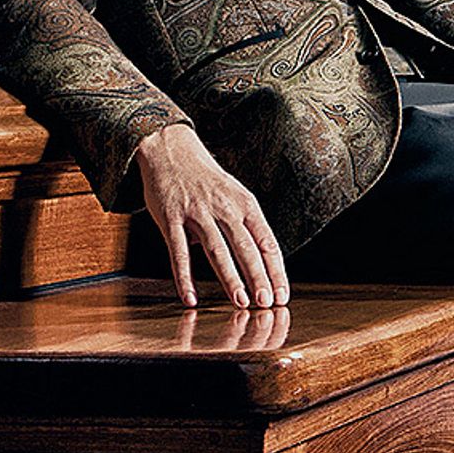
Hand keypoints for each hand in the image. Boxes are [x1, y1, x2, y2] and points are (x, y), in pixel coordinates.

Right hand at [134, 121, 290, 308]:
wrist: (171, 149)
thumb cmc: (207, 180)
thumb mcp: (234, 195)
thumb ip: (245, 227)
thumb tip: (256, 263)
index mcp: (245, 203)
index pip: (267, 242)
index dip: (276, 271)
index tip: (282, 295)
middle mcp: (224, 207)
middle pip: (246, 247)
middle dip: (258, 278)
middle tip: (267, 304)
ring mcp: (197, 212)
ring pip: (217, 249)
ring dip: (230, 278)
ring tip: (241, 302)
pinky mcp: (171, 217)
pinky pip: (177, 252)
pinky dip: (184, 277)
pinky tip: (190, 298)